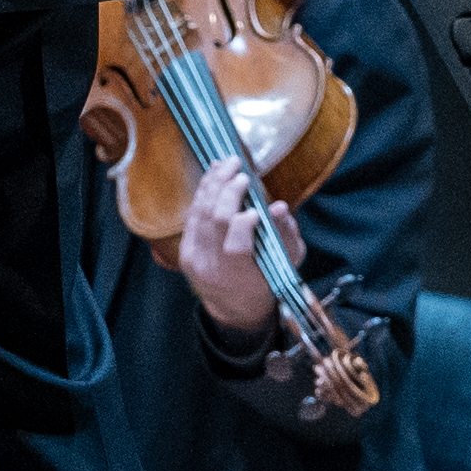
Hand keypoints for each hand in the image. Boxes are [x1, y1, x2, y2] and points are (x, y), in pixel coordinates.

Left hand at [171, 154, 290, 335]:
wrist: (234, 307)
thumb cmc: (266, 281)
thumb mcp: (286, 263)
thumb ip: (285, 235)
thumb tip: (279, 207)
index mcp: (238, 275)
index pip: (235, 245)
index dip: (244, 222)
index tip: (257, 207)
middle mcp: (210, 267)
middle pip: (214, 221)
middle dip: (227, 190)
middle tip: (239, 169)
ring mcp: (193, 258)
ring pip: (199, 213)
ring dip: (212, 184)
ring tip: (225, 163)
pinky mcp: (184, 250)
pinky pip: (192, 216)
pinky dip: (203, 192)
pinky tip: (212, 175)